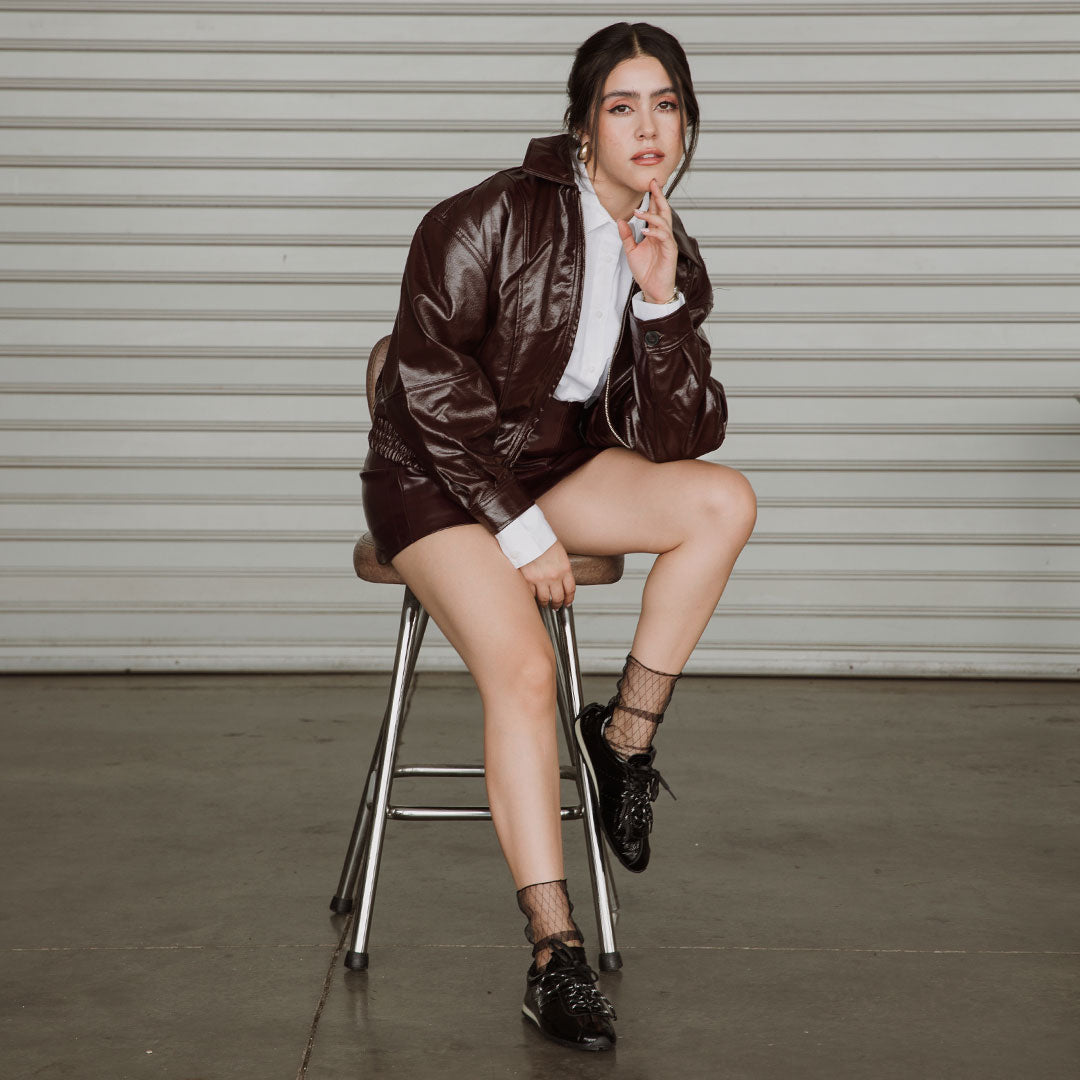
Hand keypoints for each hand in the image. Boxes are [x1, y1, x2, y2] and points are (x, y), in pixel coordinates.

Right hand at [518, 539, 575, 608]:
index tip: (567, 602)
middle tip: (556, 606)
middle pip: (558, 597)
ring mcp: (540, 580)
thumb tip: (560, 577)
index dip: (569, 598)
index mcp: (564, 568)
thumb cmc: (541, 540)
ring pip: (544, 599)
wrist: (528, 535)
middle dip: (558, 604)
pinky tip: (533, 597)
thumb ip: (561, 566)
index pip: (570, 589)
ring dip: (544, 603)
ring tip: (543, 603)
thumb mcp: (559, 552)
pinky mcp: (528, 580)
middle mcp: (554, 576)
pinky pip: (531, 594)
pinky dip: (532, 597)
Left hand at [616, 176, 677, 304]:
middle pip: (664, 211)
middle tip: (653, 183)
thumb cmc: (646, 272)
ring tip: (638, 212)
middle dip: (659, 197)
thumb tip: (620, 221)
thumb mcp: (631, 251)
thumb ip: (627, 236)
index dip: (653, 198)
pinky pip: (664, 237)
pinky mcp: (670, 251)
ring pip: (664, 222)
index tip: (649, 184)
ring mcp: (668, 242)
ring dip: (652, 215)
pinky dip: (655, 232)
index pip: (655, 211)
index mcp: (655, 233)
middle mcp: (663, 235)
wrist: (653, 289)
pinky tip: (645, 231)